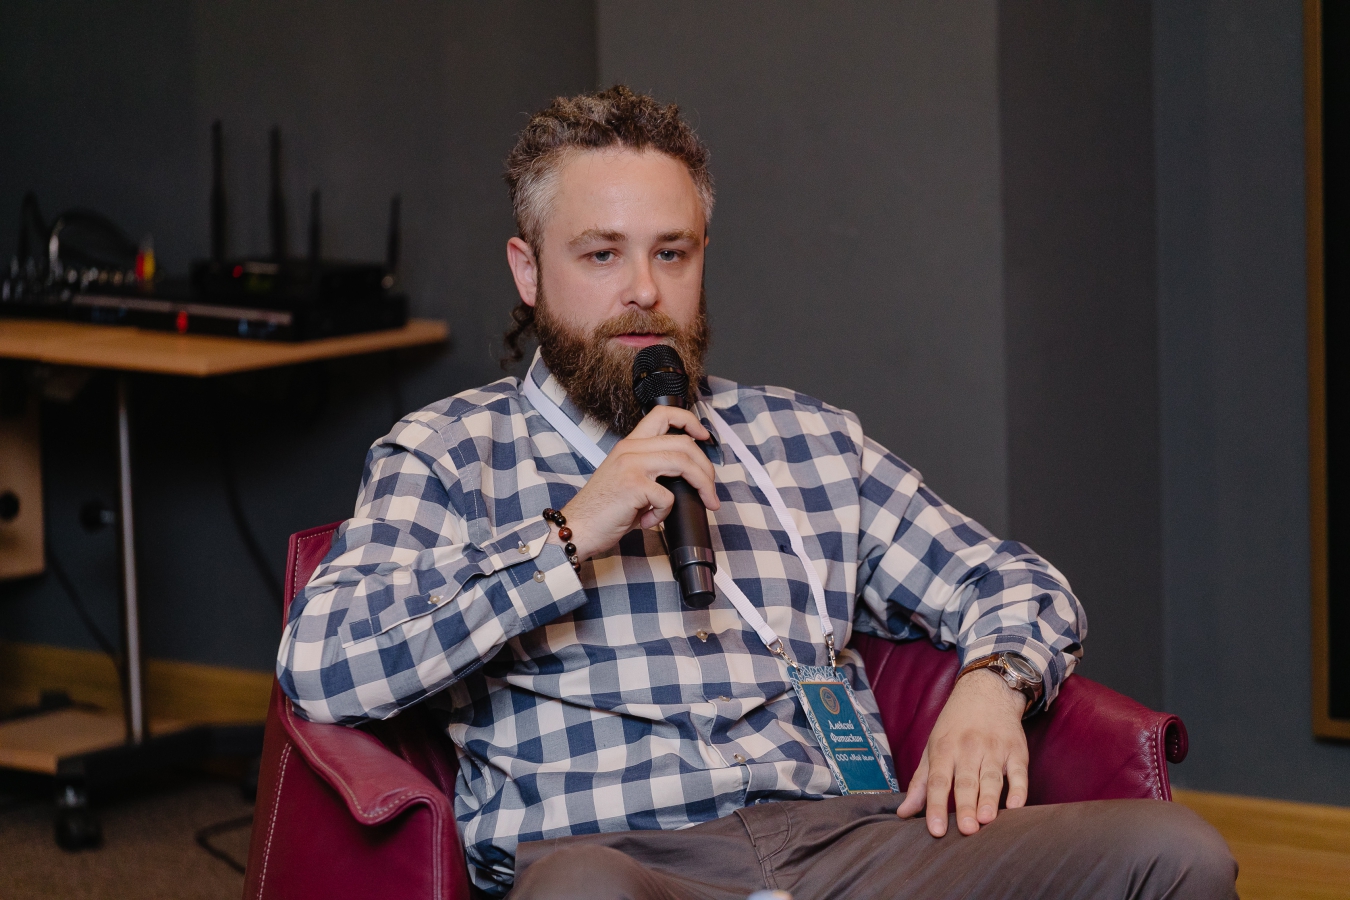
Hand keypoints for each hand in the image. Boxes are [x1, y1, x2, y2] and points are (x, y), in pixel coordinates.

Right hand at [555, 406, 719, 559]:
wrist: (576, 527)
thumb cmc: (601, 510)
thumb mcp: (628, 481)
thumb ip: (653, 473)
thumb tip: (686, 480)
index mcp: (629, 444)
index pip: (663, 415)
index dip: (690, 420)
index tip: (704, 436)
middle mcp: (631, 449)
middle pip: (684, 443)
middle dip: (706, 467)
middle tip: (711, 488)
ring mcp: (632, 465)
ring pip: (683, 462)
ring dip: (702, 484)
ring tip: (705, 501)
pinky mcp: (634, 486)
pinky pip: (668, 497)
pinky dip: (664, 514)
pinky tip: (648, 521)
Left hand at [895, 668, 1028, 836]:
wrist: (987, 691)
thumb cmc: (954, 726)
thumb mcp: (932, 748)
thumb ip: (920, 783)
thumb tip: (904, 813)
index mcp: (944, 749)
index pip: (938, 781)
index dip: (936, 806)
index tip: (936, 830)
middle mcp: (968, 749)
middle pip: (966, 781)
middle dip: (965, 806)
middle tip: (966, 830)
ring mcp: (994, 749)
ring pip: (991, 778)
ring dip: (989, 799)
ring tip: (986, 820)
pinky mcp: (1016, 750)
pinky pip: (1019, 772)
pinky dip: (1019, 788)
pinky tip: (1016, 805)